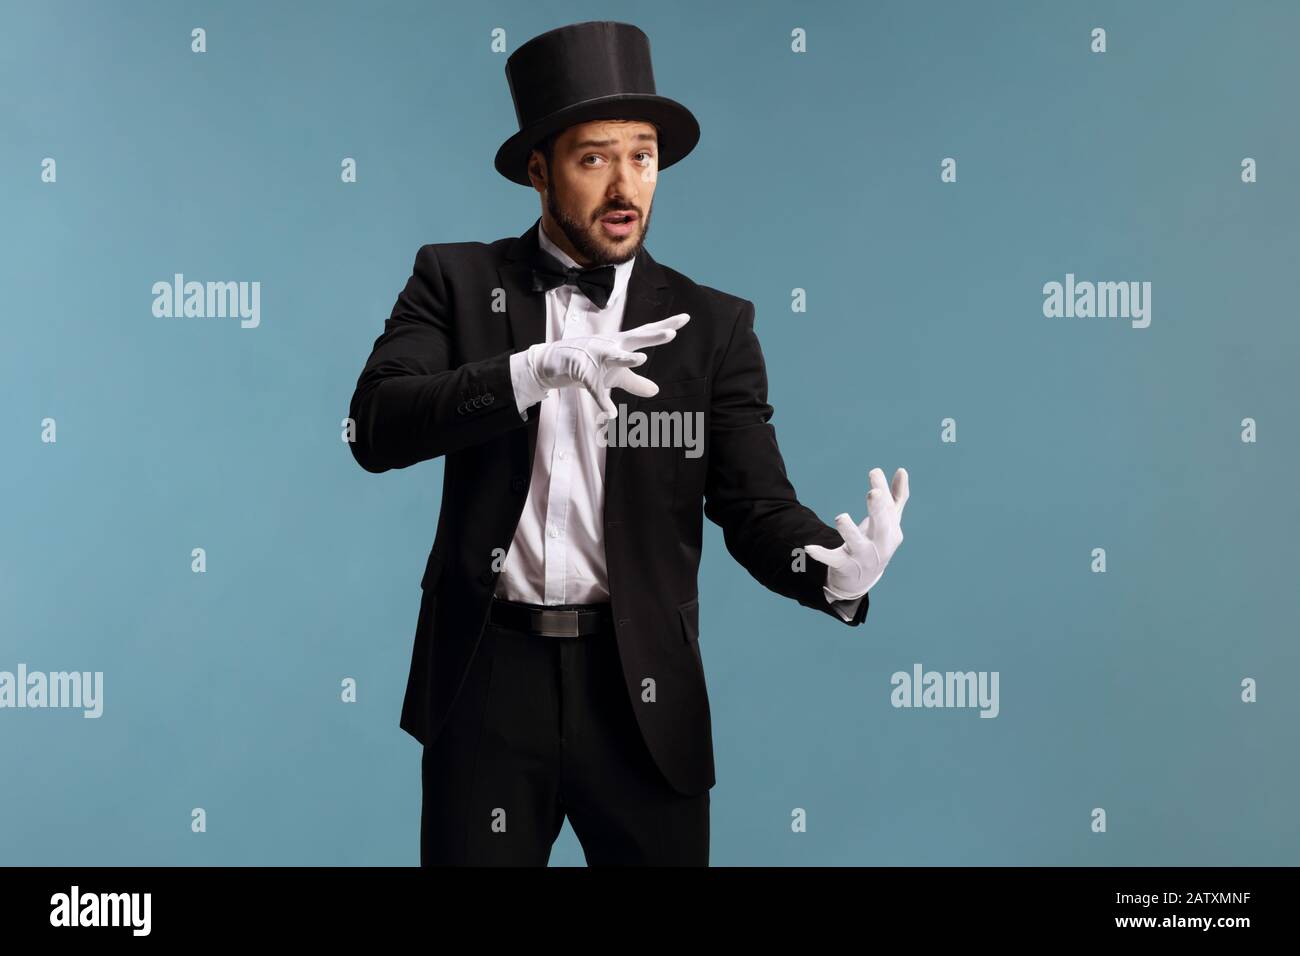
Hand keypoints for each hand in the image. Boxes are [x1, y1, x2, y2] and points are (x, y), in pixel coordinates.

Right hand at [525, 313, 689, 418]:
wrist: (554, 363)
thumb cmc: (588, 365)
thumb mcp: (615, 376)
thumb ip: (636, 382)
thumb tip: (656, 390)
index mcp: (621, 344)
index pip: (646, 333)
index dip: (665, 326)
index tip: (686, 318)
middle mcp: (610, 346)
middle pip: (634, 338)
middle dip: (651, 336)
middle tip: (670, 333)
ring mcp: (595, 357)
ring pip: (612, 357)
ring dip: (625, 358)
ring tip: (640, 359)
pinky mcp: (581, 372)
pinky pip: (593, 388)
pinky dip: (602, 401)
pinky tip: (612, 413)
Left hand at [805, 467, 908, 597]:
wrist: (862, 580)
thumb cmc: (877, 543)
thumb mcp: (889, 522)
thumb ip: (897, 497)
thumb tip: (902, 470)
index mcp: (891, 532)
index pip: (889, 508)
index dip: (883, 490)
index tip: (874, 471)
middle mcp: (879, 545)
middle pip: (881, 527)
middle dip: (878, 510)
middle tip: (873, 493)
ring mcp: (862, 557)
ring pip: (857, 544)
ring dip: (849, 531)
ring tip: (841, 517)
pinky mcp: (844, 566)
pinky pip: (833, 560)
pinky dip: (821, 555)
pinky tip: (809, 548)